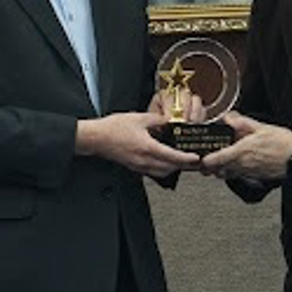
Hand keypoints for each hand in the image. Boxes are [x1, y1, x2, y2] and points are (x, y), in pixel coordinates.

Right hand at [75, 111, 189, 177]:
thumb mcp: (139, 118)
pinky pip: (152, 171)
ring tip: (179, 161)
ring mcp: (138, 165)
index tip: (196, 158)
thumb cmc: (113, 128)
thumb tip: (168, 120)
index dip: (186, 158)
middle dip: (182, 166)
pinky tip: (162, 161)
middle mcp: (144, 160)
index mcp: (148, 148)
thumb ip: (157, 119)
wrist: (96, 138)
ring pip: (161, 172)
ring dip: (172, 168)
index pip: (173, 156)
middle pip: (170, 168)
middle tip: (192, 161)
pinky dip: (161, 168)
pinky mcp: (133, 167)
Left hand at [200, 113, 291, 182]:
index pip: (216, 160)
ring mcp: (248, 172)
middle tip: (206, 159)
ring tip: (219, 161)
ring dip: (220, 169)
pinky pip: (237, 175)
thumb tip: (229, 118)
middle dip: (209, 167)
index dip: (205, 160)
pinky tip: (236, 162)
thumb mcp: (262, 127)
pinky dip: (232, 171)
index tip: (201, 157)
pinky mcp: (254, 175)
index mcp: (242, 151)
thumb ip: (242, 122)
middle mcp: (242, 164)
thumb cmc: (283, 144)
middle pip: (217, 170)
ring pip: (226, 174)